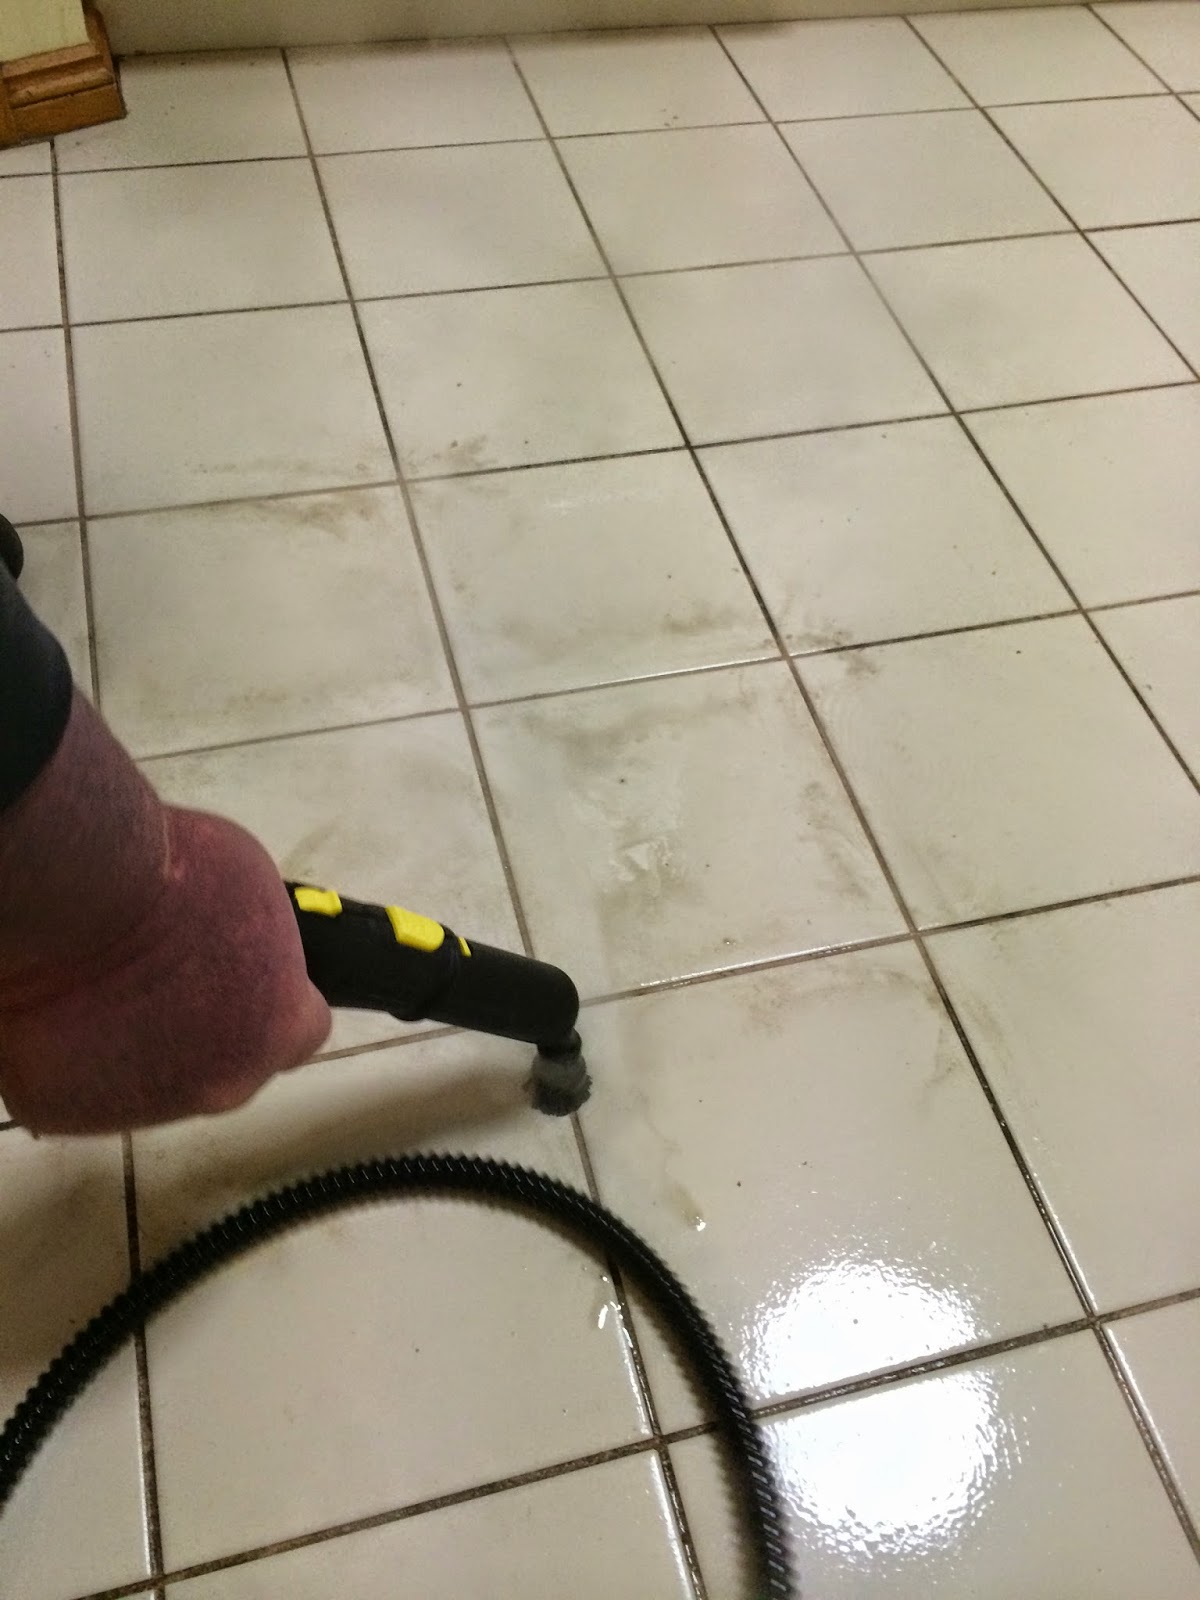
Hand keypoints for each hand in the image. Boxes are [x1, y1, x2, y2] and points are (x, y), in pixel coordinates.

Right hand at [0, 806, 330, 1134]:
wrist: (75, 901)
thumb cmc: (174, 876)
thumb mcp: (253, 891)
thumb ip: (256, 946)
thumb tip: (235, 948)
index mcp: (275, 1031)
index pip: (302, 1034)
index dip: (278, 1004)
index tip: (253, 979)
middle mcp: (220, 1083)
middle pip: (228, 1062)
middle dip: (206, 1026)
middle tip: (169, 975)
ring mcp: (146, 1105)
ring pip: (157, 1078)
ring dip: (144, 1042)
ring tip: (110, 982)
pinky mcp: (69, 1107)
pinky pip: (85, 1083)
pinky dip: (78, 1053)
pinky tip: (68, 1005)